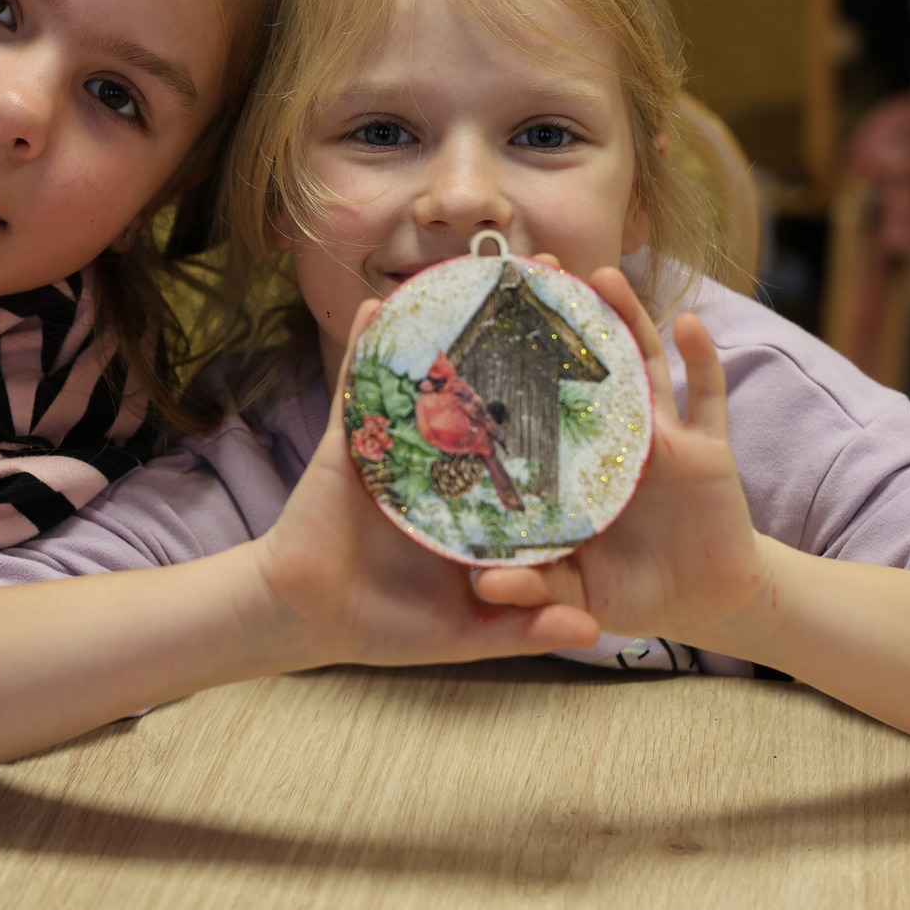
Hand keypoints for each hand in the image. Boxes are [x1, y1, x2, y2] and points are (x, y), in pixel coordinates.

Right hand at [250, 300, 598, 668]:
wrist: (307, 620)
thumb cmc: (386, 628)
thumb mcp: (470, 631)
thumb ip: (526, 627)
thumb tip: (594, 633)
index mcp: (476, 500)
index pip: (531, 444)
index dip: (566, 402)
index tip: (602, 363)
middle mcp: (443, 463)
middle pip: (490, 391)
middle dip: (519, 341)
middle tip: (553, 286)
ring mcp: (397, 446)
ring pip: (432, 378)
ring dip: (452, 328)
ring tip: (481, 276)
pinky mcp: (352, 443)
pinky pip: (359, 385)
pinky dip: (368, 345)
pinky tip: (382, 306)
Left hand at [473, 267, 770, 650]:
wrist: (708, 604)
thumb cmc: (631, 591)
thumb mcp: (575, 592)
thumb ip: (534, 590)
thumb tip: (481, 588)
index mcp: (575, 464)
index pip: (540, 402)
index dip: (516, 362)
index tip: (481, 318)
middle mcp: (614, 437)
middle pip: (588, 364)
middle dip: (569, 316)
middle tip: (539, 268)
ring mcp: (662, 437)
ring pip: (644, 364)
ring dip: (629, 318)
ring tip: (604, 275)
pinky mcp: (708, 449)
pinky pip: (708, 396)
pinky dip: (703, 359)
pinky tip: (689, 323)